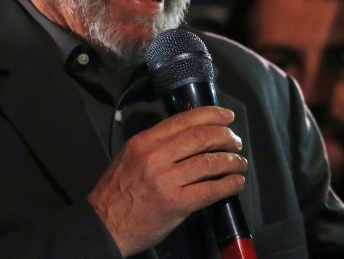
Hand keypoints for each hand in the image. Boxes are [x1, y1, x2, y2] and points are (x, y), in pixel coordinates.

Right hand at [87, 106, 247, 255]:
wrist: (103, 227)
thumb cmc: (118, 191)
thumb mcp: (131, 156)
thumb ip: (158, 143)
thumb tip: (192, 133)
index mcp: (145, 141)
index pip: (184, 120)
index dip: (212, 115)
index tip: (227, 117)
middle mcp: (155, 157)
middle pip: (201, 137)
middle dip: (225, 137)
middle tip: (236, 142)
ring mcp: (166, 180)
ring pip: (209, 162)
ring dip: (231, 161)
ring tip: (240, 163)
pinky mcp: (175, 203)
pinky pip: (210, 190)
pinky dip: (228, 184)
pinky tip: (236, 182)